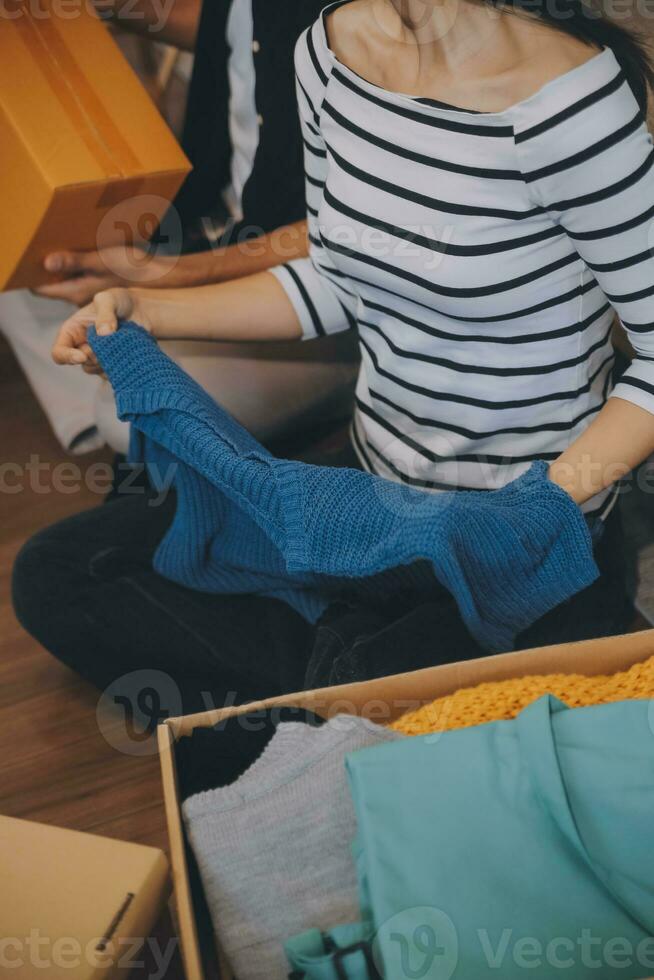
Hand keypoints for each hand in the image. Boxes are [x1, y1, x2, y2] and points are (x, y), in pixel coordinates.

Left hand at [35, 246, 173, 306]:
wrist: (164, 277)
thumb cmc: (134, 268)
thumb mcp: (101, 260)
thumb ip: (74, 262)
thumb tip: (45, 263)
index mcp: (76, 292)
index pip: (41, 288)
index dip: (30, 273)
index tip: (28, 256)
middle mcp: (81, 297)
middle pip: (52, 283)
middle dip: (45, 267)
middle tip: (44, 244)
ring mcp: (91, 293)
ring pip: (67, 280)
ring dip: (63, 265)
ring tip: (64, 244)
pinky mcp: (101, 288)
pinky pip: (80, 278)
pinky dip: (77, 266)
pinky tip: (83, 252)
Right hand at [51, 288, 149, 373]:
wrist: (142, 309)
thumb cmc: (120, 301)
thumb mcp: (109, 299)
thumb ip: (105, 312)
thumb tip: (104, 334)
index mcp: (72, 331)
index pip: (59, 352)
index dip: (67, 357)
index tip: (83, 356)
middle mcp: (82, 347)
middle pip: (83, 364)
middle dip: (97, 355)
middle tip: (112, 340)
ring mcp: (99, 357)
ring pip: (98, 370)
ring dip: (109, 360)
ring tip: (122, 342)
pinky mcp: (114, 363)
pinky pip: (113, 373)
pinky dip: (120, 366)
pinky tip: (129, 352)